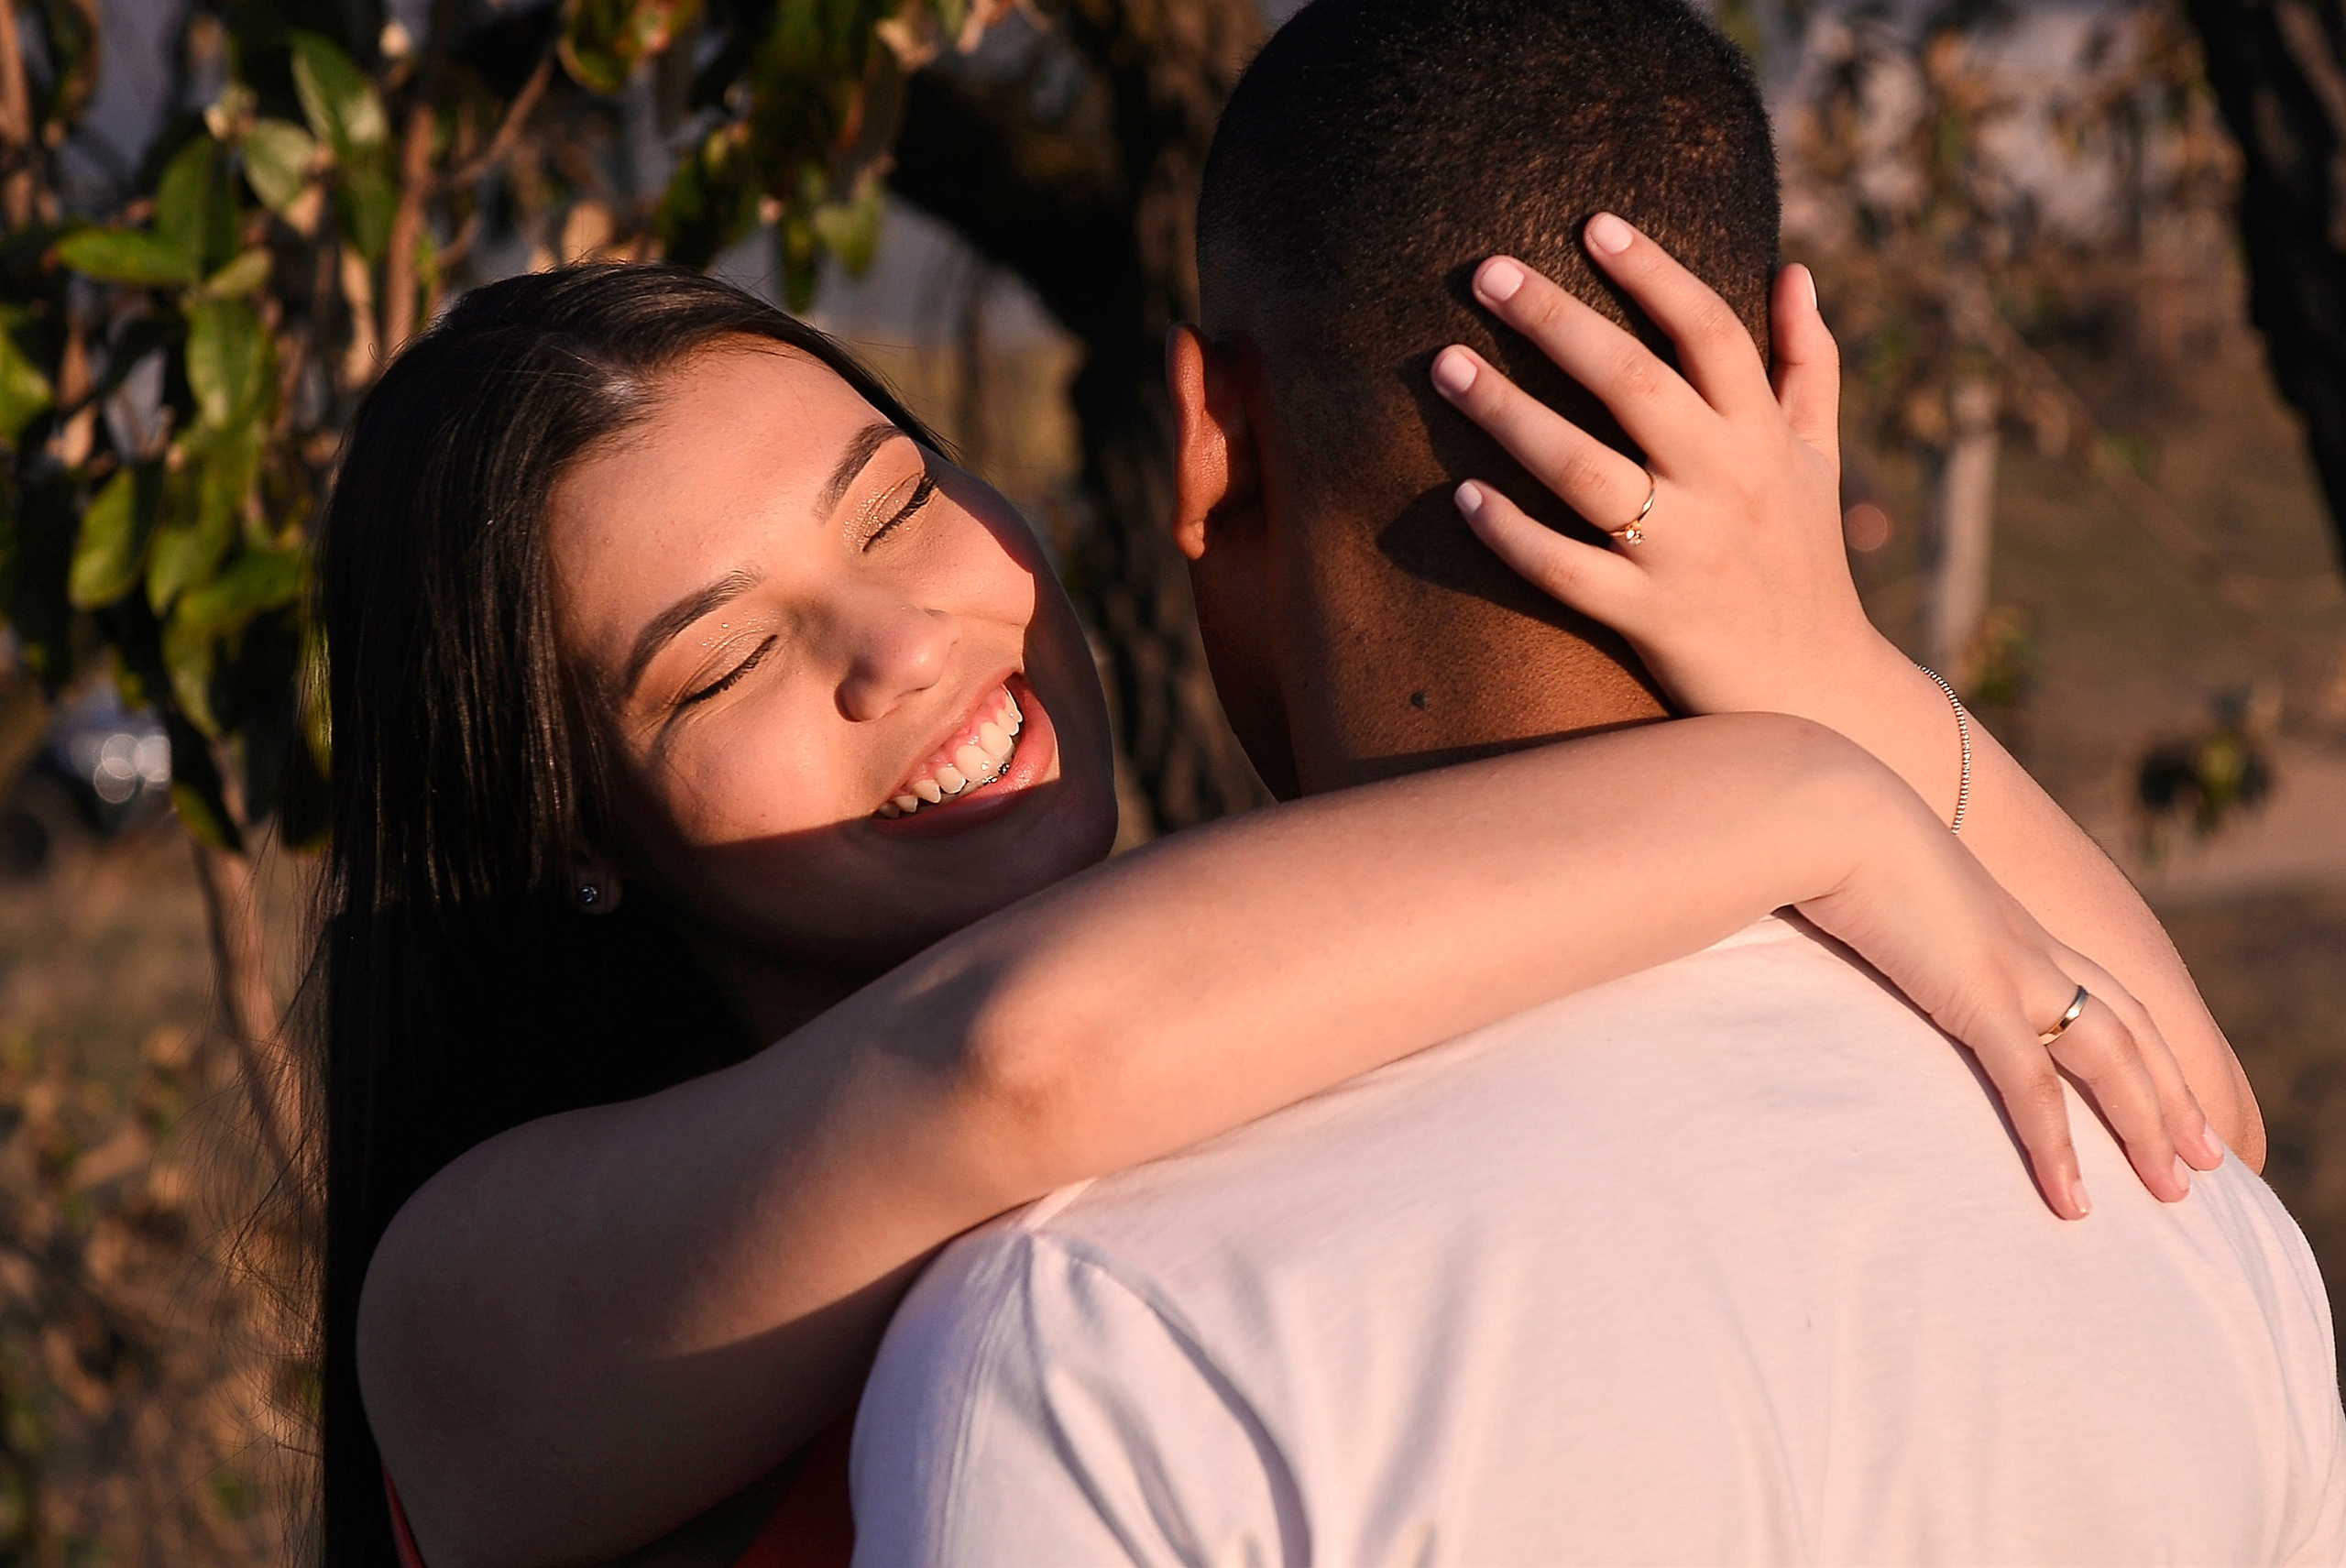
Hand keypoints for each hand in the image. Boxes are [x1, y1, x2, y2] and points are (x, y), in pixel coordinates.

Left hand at [1428, 212, 1902, 721]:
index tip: (1593, 224)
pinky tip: (1462, 495)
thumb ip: (1806, 365)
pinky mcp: (1648, 618)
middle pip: (1634, 383)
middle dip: (1558, 322)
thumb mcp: (1817, 460)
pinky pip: (1566, 571)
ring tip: (1445, 366)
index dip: (1655, 273)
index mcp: (1761, 435)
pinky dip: (1513, 535)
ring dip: (1511, 414)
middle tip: (1485, 272)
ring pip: (1586, 470)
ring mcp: (1684, 552)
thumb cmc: (1803, 561)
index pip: (1710, 332)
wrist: (1815, 692)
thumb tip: (1793, 271)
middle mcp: (1725, 483)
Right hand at [1796, 766, 2222, 1219]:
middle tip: (2205, 1158)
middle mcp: (2029, 945)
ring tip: (2173, 1188)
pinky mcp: (1977, 995)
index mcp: (2008, 923)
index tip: (2166, 1092)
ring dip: (2149, 1126)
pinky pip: (2032, 1086)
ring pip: (2112, 1059)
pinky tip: (2074, 1197)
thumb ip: (1891, 920)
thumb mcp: (1876, 887)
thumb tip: (1869, 938)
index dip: (2141, 1044)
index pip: (2099, 990)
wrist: (1828, 810)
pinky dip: (2058, 1145)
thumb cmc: (1833, 839)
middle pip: (2130, 1028)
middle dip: (2174, 1095)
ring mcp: (2012, 968)